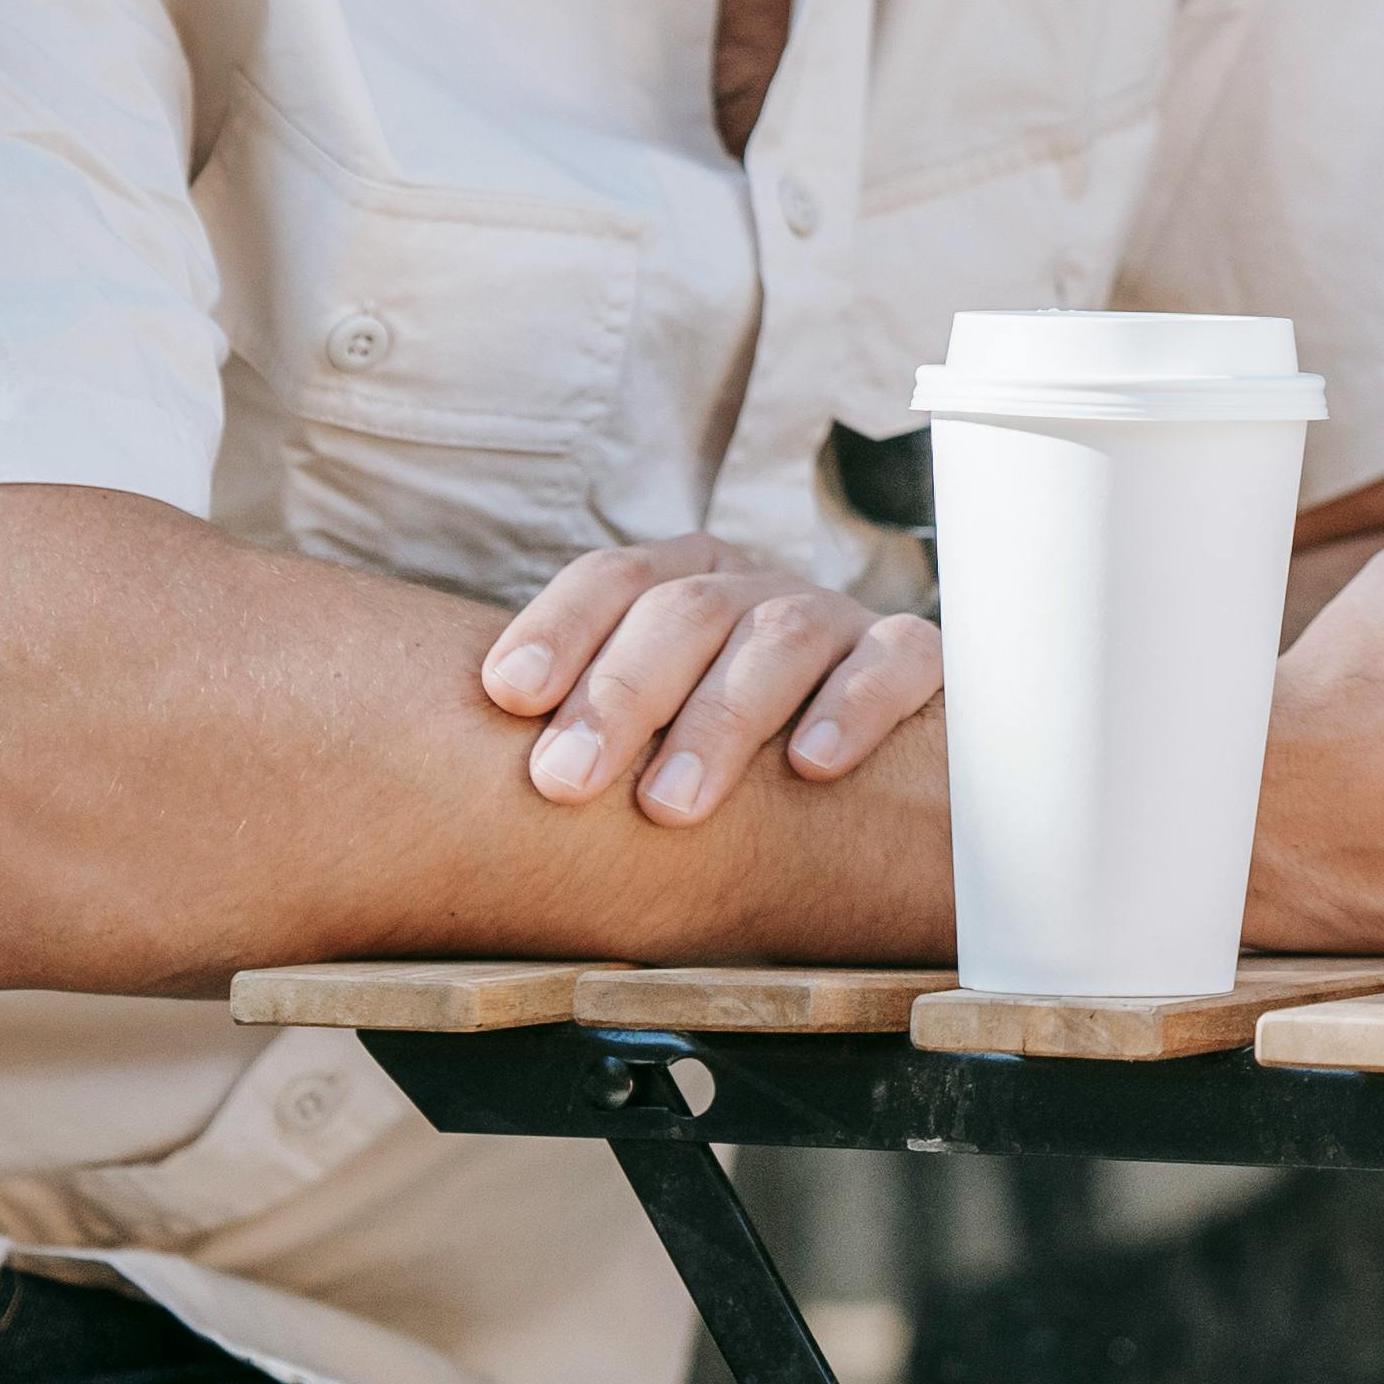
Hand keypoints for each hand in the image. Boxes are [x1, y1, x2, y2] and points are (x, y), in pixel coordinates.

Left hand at [477, 534, 938, 825]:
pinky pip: (897, 659)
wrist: (871, 793)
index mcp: (681, 587)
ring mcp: (839, 620)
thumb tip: (466, 805)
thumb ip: (586, 752)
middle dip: (619, 694)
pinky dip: (854, 704)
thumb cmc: (720, 775)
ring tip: (669, 805)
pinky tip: (811, 766)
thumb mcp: (644, 748)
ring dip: (719, 717)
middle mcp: (755, 592)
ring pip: (781, 633)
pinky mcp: (917, 659)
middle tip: (565, 782)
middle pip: (686, 608)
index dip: (558, 628)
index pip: (612, 578)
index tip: (507, 695)